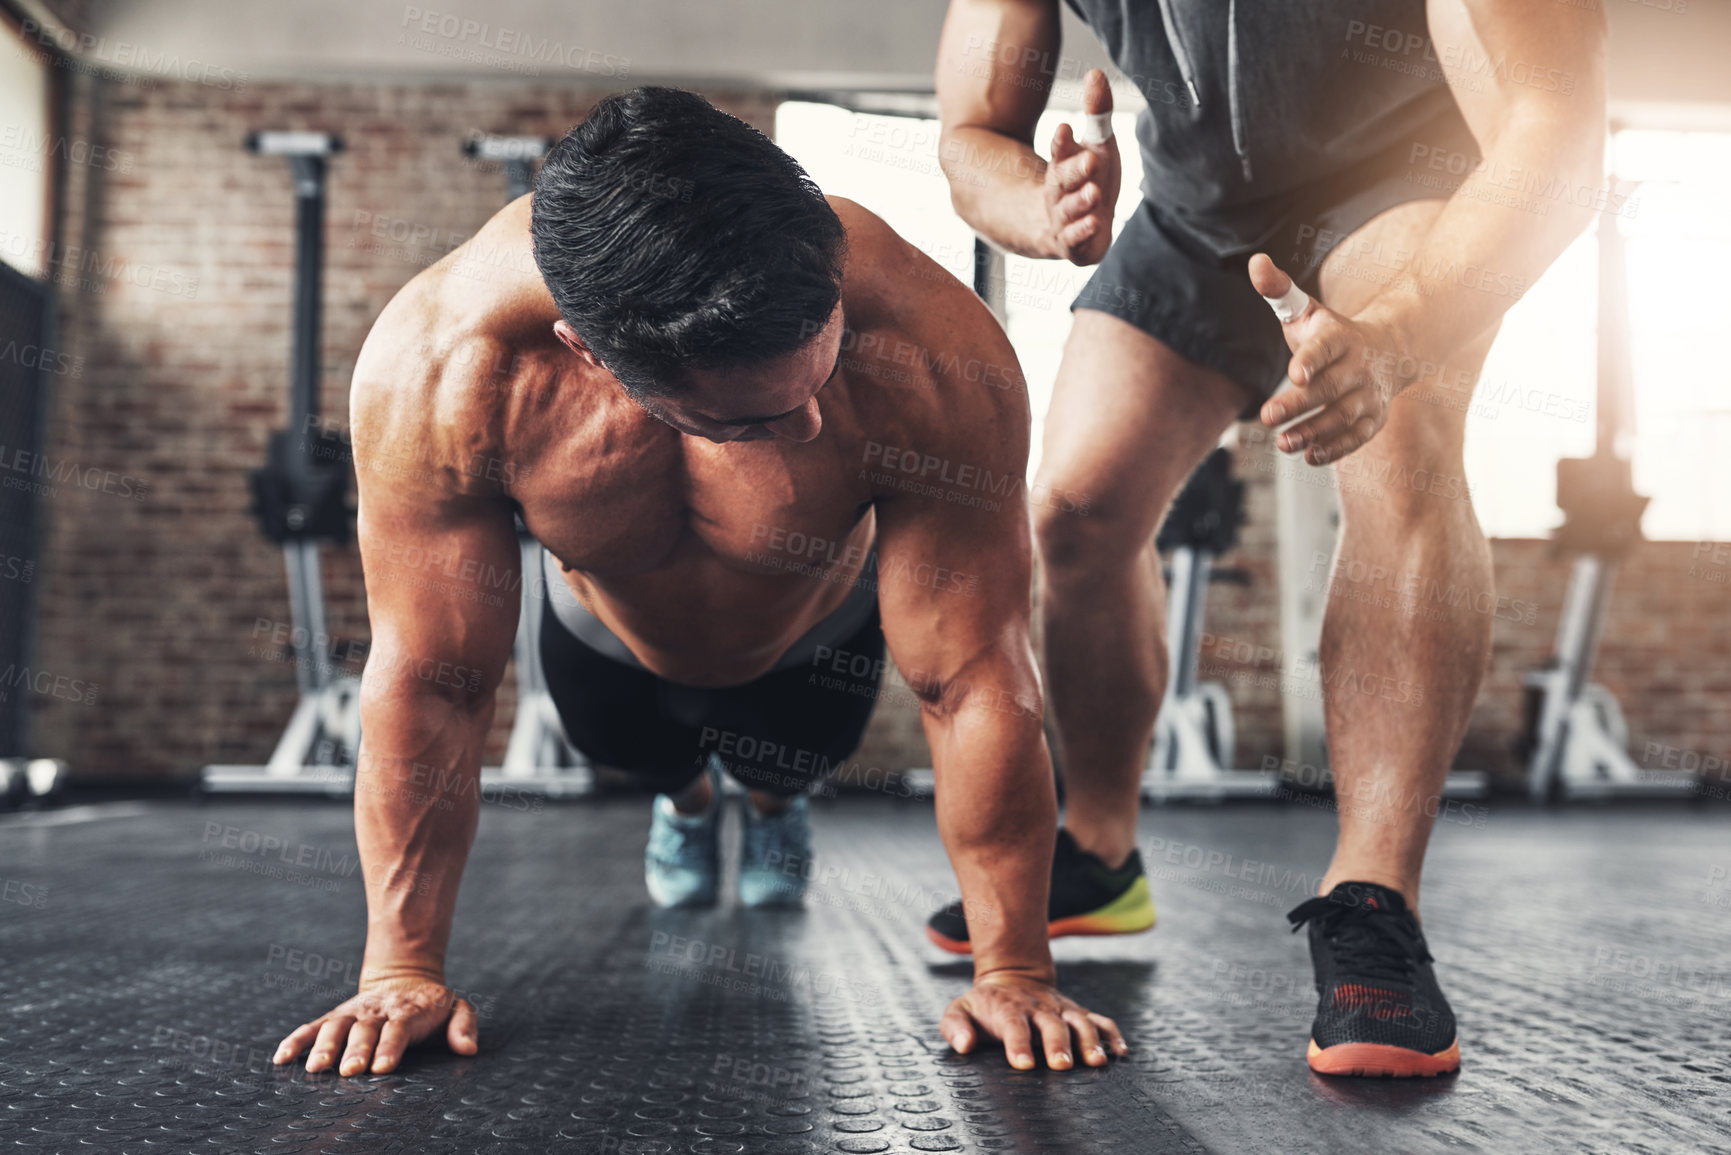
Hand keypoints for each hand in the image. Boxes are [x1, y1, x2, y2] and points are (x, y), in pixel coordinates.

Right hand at [272, 970, 477, 1075]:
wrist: (405, 978)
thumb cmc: (432, 1006)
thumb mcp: (457, 1007)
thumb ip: (464, 1025)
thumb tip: (468, 1048)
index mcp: (406, 1012)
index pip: (398, 1030)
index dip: (390, 1047)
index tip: (382, 1067)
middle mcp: (376, 1012)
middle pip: (364, 1031)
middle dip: (355, 1051)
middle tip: (350, 1071)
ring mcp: (353, 1014)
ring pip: (335, 1027)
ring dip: (324, 1047)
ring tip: (315, 1068)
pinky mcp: (335, 1017)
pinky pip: (312, 1027)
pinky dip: (295, 1040)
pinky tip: (281, 1057)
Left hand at [940, 970, 1127, 1070]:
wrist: (1012, 977)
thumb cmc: (984, 1005)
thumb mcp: (960, 1009)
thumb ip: (955, 1026)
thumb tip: (964, 1045)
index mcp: (1009, 1009)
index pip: (1013, 1026)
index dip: (1018, 1044)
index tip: (1023, 1064)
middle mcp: (1039, 1009)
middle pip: (1051, 1025)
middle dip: (1058, 1044)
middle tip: (1062, 1065)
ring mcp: (1061, 1010)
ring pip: (1080, 1022)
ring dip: (1090, 1041)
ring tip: (1097, 1062)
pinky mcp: (1078, 1013)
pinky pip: (1100, 1021)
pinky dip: (1113, 1034)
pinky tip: (1121, 1053)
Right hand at [1042, 69, 1120, 265]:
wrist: (1066, 226)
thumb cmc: (1086, 180)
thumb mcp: (1096, 144)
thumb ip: (1097, 113)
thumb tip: (1096, 72)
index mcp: (1063, 165)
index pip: (1059, 151)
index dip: (1062, 142)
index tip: (1066, 128)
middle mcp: (1058, 193)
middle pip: (1061, 180)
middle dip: (1074, 170)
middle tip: (1090, 159)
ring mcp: (1062, 219)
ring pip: (1067, 210)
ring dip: (1079, 202)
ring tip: (1093, 192)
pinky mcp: (1071, 245)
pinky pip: (1073, 240)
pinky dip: (1081, 233)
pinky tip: (1093, 224)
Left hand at [1248, 253, 1410, 465]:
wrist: (1388, 351)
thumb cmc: (1330, 333)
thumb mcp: (1306, 309)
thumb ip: (1278, 290)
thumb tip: (1255, 262)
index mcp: (1340, 337)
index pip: (1325, 347)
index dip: (1311, 360)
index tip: (1293, 374)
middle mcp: (1358, 367)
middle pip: (1329, 388)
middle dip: (1299, 404)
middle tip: (1267, 416)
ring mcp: (1368, 395)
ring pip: (1343, 417)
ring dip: (1313, 432)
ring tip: (1282, 442)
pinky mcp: (1373, 420)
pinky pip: (1356, 438)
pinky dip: (1335, 449)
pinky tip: (1310, 456)